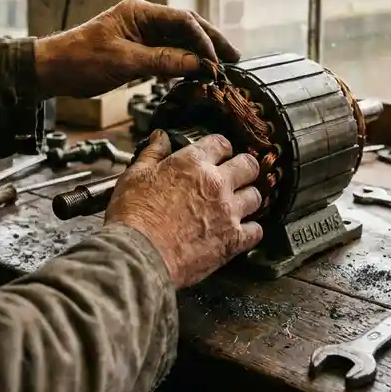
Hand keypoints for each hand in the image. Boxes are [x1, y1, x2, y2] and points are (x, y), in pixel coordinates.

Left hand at [33, 0, 239, 97]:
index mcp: (140, 12)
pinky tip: (196, 72)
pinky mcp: (137, 49)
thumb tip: (198, 64)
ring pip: (179, 40)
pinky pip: (167, 53)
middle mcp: (143, 18)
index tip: (217, 61)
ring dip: (199, 53)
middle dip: (211, 41)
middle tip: (235, 58)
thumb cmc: (80, 60)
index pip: (183, 20)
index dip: (204, 39)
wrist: (52, 70)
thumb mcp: (125, 62)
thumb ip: (164, 61)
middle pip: (186, 27)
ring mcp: (141, 34)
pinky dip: (183, 62)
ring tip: (221, 66)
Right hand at [105, 131, 263, 288]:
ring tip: (237, 204)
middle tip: (236, 176)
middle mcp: (216, 183)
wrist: (139, 254)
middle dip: (244, 168)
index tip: (219, 155)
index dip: (221, 148)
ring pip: (255, 197)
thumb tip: (161, 137)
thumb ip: (152, 153)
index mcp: (193, 163)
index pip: (221, 143)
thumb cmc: (134, 215)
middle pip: (249, 165)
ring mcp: (228, 212)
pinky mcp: (233, 240)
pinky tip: (240, 232)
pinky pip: (257, 231)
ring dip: (247, 199)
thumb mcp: (135, 176)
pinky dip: (250, 231)